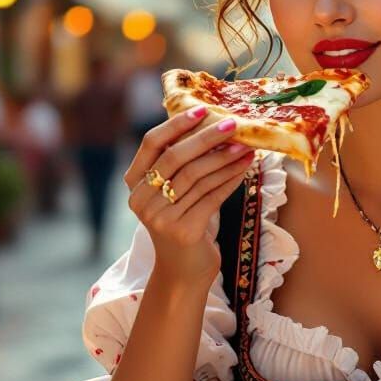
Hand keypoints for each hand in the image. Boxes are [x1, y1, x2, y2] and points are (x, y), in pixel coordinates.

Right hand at [123, 107, 255, 287]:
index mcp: (134, 184)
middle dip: (207, 138)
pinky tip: (245, 168)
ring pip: (197, 177)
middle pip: (175, 158)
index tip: (202, 110)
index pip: (151, 144)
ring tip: (246, 146)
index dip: (176, 124)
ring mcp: (159, 218)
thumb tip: (212, 123)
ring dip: (224, 158)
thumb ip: (180, 163)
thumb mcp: (173, 191)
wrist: (184, 270)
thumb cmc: (183, 221)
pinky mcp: (182, 231)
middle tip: (233, 125)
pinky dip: (230, 180)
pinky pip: (211, 197)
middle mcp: (141, 200)